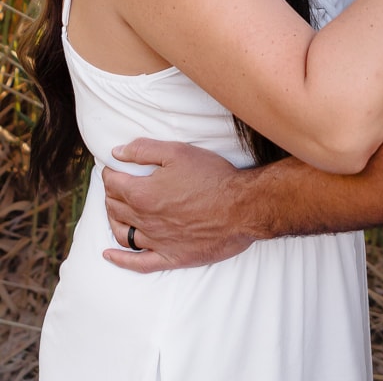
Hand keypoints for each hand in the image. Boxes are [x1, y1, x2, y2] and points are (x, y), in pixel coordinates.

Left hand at [102, 139, 252, 272]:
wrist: (241, 208)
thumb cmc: (212, 176)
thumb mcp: (178, 152)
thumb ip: (144, 150)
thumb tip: (116, 153)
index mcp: (143, 193)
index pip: (114, 183)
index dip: (111, 173)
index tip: (114, 168)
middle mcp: (145, 220)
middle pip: (114, 208)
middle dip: (110, 194)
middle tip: (116, 185)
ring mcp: (156, 241)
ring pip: (122, 233)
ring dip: (113, 220)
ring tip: (115, 211)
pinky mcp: (170, 257)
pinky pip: (138, 263)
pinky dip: (120, 260)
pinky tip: (109, 255)